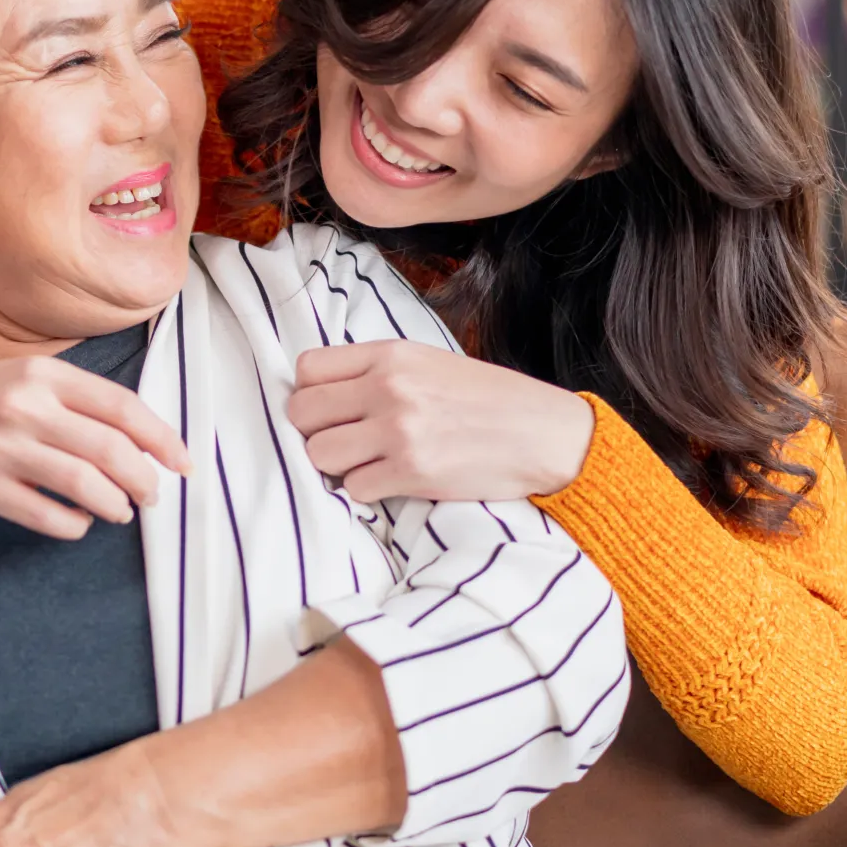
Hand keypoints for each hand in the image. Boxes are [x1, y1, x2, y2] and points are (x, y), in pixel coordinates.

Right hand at [0, 353, 190, 541]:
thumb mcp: (35, 376)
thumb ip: (85, 402)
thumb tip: (148, 444)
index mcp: (47, 375)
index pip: (123, 408)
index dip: (162, 440)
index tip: (183, 464)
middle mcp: (27, 408)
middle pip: (111, 450)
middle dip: (144, 480)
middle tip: (151, 494)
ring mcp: (3, 449)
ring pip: (84, 485)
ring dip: (116, 504)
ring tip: (121, 509)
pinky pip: (47, 516)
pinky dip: (77, 524)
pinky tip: (82, 520)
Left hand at [287, 342, 594, 503]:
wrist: (544, 434)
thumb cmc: (489, 399)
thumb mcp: (430, 363)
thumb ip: (377, 372)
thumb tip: (325, 394)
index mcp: (390, 355)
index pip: (306, 369)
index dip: (309, 393)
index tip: (327, 409)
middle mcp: (388, 388)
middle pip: (302, 414)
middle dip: (313, 432)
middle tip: (341, 441)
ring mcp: (398, 431)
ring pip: (320, 455)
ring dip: (337, 466)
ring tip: (366, 463)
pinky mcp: (411, 472)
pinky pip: (353, 489)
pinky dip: (365, 491)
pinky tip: (390, 482)